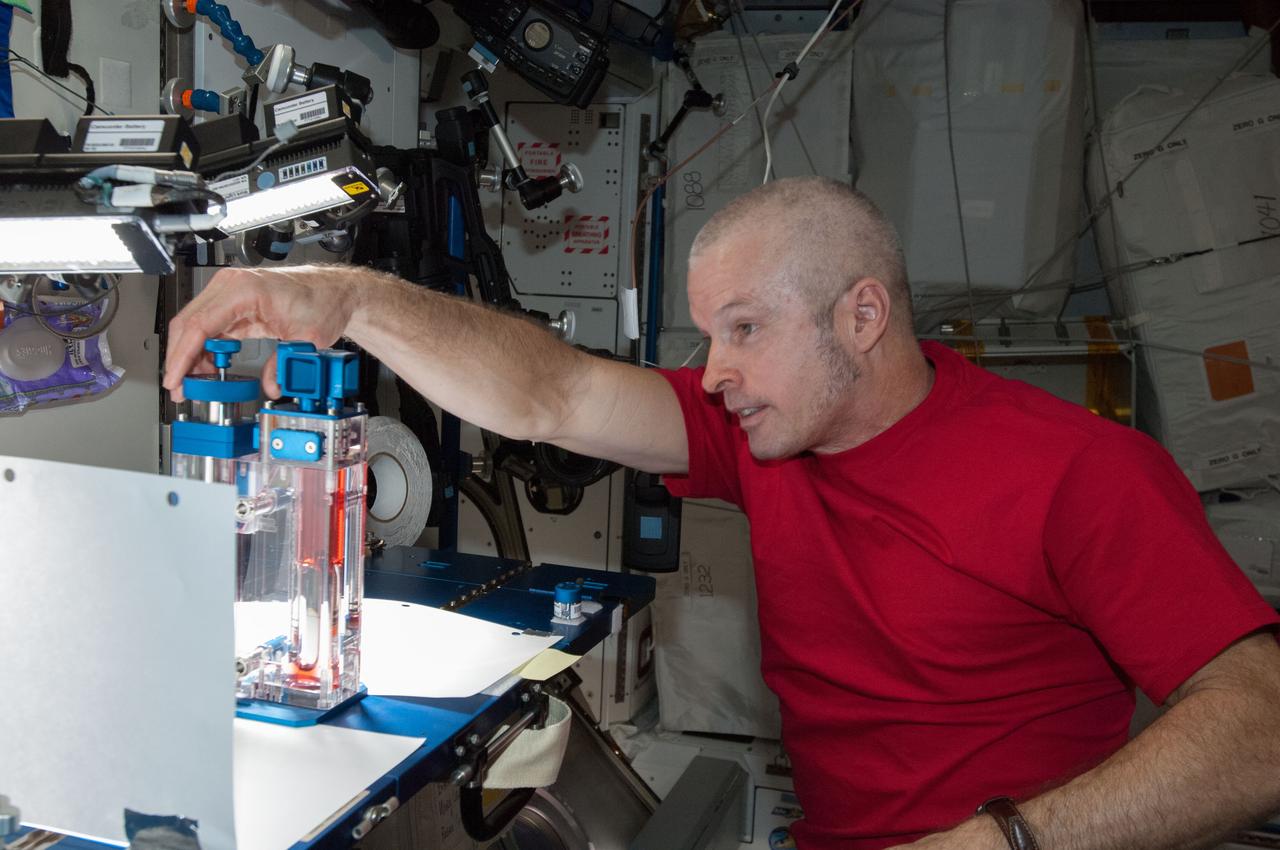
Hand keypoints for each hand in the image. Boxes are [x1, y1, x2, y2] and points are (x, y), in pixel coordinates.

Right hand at [163, 264, 369, 400]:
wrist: (334, 292)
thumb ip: (282, 365)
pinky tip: (206, 369)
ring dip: (189, 355)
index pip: (199, 325)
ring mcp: (229, 293)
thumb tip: (270, 387)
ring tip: (192, 383)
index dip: (182, 356)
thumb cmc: (322, 302)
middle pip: (188, 324)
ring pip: (194, 326)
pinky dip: (203, 349)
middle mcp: (231, 286)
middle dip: (179, 359)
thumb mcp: (306, 339)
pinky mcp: (233, 303)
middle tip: (178, 388)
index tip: (175, 379)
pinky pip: (208, 327)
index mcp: (244, 289)